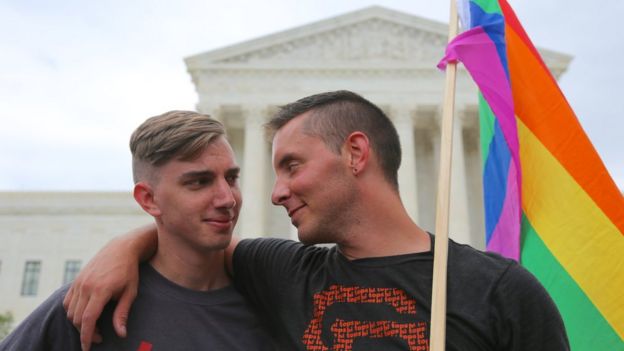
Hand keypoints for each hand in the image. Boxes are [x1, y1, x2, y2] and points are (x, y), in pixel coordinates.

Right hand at [63, 227, 155, 350]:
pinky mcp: (76, 280)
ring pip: (70, 311)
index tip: (88, 348)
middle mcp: (86, 286)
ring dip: (79, 323)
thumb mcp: (130, 292)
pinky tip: (85, 315)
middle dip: (85, 332)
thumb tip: (121, 334)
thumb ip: (122, 314)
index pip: (87, 319)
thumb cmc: (129, 271)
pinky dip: (72, 312)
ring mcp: (79, 282)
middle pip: (77, 318)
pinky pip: (68, 302)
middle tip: (100, 337)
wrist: (120, 249)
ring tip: (94, 326)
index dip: (86, 336)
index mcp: (100, 290)